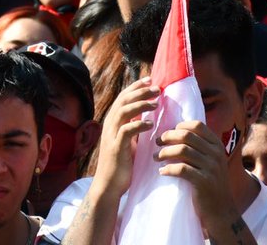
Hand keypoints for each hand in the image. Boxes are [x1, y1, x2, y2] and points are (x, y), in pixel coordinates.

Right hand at [94, 78, 159, 197]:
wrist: (109, 185)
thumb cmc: (121, 164)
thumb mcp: (128, 142)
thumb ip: (133, 128)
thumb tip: (147, 117)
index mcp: (113, 121)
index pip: (123, 97)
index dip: (136, 87)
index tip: (150, 80)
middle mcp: (110, 124)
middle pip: (123, 100)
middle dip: (141, 91)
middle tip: (157, 88)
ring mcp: (112, 135)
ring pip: (124, 112)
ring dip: (140, 105)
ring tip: (156, 103)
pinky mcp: (116, 147)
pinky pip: (126, 131)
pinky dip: (138, 125)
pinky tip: (150, 124)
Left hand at [157, 119, 237, 224]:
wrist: (222, 212)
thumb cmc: (211, 184)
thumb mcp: (211, 161)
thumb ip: (200, 147)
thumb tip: (174, 131)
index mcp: (217, 145)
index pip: (197, 125)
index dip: (179, 126)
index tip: (168, 134)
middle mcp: (216, 154)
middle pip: (187, 135)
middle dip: (168, 137)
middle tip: (157, 143)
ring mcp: (212, 168)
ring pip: (183, 150)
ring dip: (164, 152)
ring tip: (156, 157)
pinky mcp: (204, 182)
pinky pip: (181, 169)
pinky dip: (168, 169)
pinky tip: (162, 172)